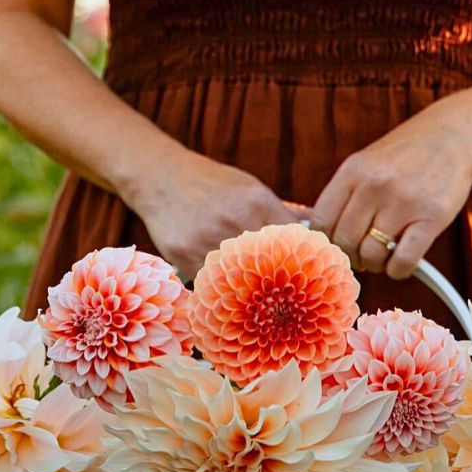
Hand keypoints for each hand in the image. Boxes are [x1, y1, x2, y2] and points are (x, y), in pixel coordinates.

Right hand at [121, 145, 298, 279]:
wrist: (162, 178)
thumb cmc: (211, 185)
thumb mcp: (249, 188)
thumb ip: (277, 212)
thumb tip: (310, 235)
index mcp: (257, 201)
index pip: (290, 241)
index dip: (297, 260)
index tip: (299, 273)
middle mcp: (235, 219)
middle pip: (268, 263)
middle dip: (274, 278)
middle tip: (279, 290)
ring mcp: (209, 238)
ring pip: (239, 277)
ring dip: (246, 287)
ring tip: (251, 292)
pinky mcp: (186, 254)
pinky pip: (212, 282)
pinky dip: (219, 287)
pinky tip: (224, 286)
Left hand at [311, 95, 471, 278]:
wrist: (454, 135)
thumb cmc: (407, 154)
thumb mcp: (367, 163)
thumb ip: (345, 194)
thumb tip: (322, 236)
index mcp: (352, 171)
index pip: (322, 222)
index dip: (326, 243)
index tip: (336, 249)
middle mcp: (374, 186)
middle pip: (345, 242)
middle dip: (352, 257)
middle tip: (362, 257)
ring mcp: (403, 202)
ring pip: (372, 255)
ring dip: (375, 265)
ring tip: (383, 257)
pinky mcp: (431, 218)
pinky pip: (403, 261)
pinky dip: (398, 271)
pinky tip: (401, 263)